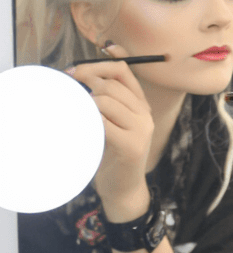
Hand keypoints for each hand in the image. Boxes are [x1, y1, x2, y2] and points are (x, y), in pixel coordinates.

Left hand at [66, 43, 154, 215]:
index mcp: (140, 104)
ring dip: (86, 104)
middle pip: (111, 83)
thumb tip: (79, 74)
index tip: (74, 71)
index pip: (123, 70)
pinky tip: (83, 129)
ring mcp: (141, 130)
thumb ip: (105, 101)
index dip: (97, 64)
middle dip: (85, 84)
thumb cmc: (112, 154)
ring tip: (79, 116)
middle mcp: (144, 114)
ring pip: (107, 100)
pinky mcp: (131, 146)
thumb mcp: (112, 123)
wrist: (124, 189)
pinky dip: (89, 122)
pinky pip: (104, 123)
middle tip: (67, 93)